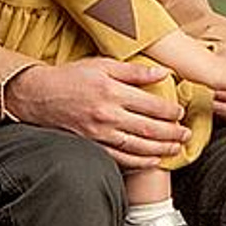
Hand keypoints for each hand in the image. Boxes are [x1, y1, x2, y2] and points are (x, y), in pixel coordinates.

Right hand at [2, 57, 191, 162]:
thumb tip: (163, 73)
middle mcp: (107, 114)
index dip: (170, 111)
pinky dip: (140, 161)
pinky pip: (121, 157)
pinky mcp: (92, 145)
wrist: (39, 96)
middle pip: (149, 128)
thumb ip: (134, 71)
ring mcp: (99, 133)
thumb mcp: (102, 64)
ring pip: (138, 146)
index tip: (181, 112)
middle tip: (186, 134)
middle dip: (172, 133)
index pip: (151, 104)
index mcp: (112, 91)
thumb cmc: (71, 77)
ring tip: (177, 147)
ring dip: (161, 149)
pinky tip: (154, 161)